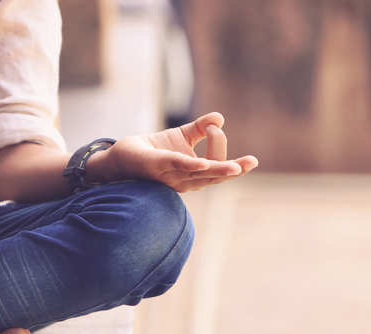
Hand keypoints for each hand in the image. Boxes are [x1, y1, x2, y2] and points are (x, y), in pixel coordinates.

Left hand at [87, 112, 257, 191]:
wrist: (119, 159)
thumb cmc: (151, 151)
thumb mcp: (180, 137)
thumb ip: (200, 128)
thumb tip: (220, 117)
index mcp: (193, 174)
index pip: (215, 162)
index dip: (219, 144)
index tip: (214, 125)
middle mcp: (184, 180)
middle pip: (214, 176)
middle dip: (234, 169)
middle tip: (252, 162)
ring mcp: (170, 176)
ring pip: (199, 175)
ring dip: (217, 170)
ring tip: (235, 167)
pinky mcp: (155, 167)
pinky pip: (176, 167)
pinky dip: (190, 166)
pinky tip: (202, 165)